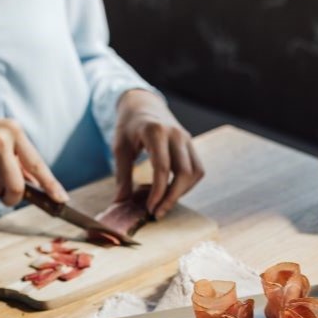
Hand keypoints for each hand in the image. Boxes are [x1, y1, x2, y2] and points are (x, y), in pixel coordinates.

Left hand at [113, 89, 203, 218]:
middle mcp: (176, 134)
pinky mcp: (191, 145)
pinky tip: (171, 190)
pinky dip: (187, 184)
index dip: (158, 192)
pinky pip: (197, 169)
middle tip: (157, 212)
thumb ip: (122, 176)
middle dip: (172, 197)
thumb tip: (121, 203)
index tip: (150, 208)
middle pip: (184, 172)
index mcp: (155, 131)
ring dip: (182, 192)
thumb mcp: (120, 148)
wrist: (143, 105)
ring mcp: (187, 139)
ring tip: (164, 203)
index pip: (162, 168)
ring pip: (195, 172)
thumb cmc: (129, 127)